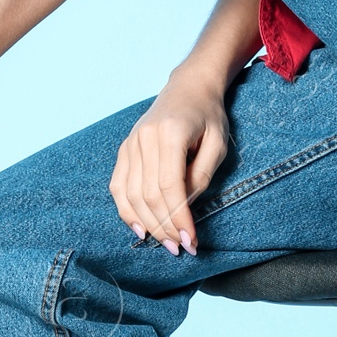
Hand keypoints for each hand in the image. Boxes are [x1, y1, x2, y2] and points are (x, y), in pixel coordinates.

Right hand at [109, 64, 230, 255]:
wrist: (188, 88)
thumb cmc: (208, 116)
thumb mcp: (217, 143)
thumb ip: (201, 175)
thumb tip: (183, 208)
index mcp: (170, 133)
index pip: (170, 186)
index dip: (179, 217)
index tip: (191, 241)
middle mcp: (144, 138)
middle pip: (148, 194)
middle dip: (165, 226)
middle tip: (180, 248)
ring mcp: (130, 143)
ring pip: (130, 195)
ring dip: (148, 224)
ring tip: (165, 244)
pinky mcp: (124, 149)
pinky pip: (118, 187)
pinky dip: (127, 211)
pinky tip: (141, 230)